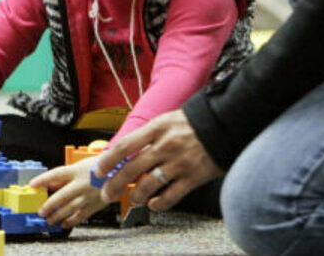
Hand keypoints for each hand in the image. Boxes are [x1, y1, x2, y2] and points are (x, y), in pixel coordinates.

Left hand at [30, 157, 107, 227]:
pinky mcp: (96, 204)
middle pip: (62, 195)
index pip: (56, 174)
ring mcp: (89, 195)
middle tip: (40, 211)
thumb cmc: (97, 167)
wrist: (119, 172)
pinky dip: (72, 221)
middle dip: (49, 205)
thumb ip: (65, 176)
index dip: (43, 179)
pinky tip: (64, 224)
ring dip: (58, 215)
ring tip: (49, 220)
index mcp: (76, 171)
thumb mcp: (79, 166)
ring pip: (71, 208)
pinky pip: (82, 215)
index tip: (32, 184)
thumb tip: (50, 183)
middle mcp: (82, 184)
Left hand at [96, 110, 223, 211]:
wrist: (225, 123)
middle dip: (115, 184)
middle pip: (132, 169)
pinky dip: (159, 203)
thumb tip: (124, 151)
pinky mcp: (194, 177)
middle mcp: (165, 146)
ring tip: (134, 199)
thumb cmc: (192, 123)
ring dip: (136, 196)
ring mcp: (179, 162)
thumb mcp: (165, 120)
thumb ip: (147, 136)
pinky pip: (171, 196)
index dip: (108, 160)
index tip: (98, 171)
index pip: (125, 146)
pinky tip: (154, 204)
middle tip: (106, 194)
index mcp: (156, 129)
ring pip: (149, 184)